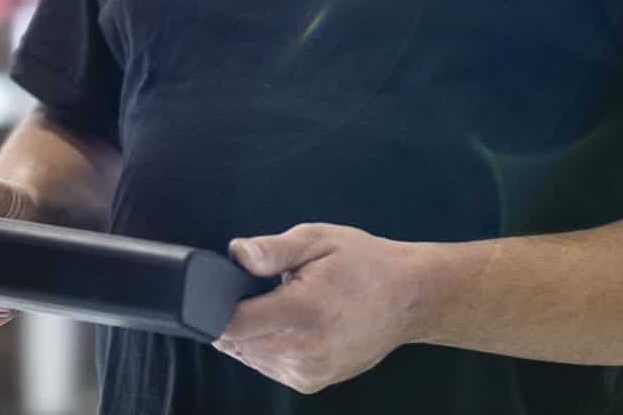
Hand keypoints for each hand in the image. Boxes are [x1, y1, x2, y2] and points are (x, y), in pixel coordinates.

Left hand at [213, 223, 426, 394]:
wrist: (408, 298)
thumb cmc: (364, 264)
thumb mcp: (316, 240)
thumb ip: (271, 250)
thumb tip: (236, 254)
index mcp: (302, 312)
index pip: (232, 323)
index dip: (215, 306)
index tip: (222, 288)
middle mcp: (304, 350)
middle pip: (236, 343)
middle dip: (233, 316)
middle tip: (258, 291)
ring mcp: (308, 371)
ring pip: (249, 357)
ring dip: (249, 333)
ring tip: (279, 306)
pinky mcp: (311, 382)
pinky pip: (268, 366)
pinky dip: (265, 346)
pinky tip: (286, 325)